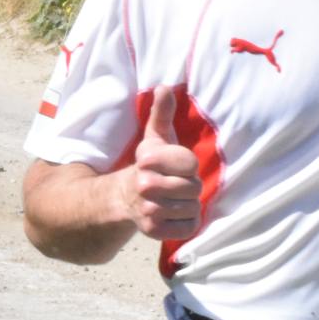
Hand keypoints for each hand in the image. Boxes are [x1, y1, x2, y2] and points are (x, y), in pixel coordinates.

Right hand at [125, 86, 201, 239]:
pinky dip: (186, 223)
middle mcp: (145, 185)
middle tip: (174, 184)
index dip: (188, 165)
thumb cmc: (150, 165)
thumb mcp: (155, 138)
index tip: (176, 165)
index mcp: (148, 160)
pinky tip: (173, 214)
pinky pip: (188, 228)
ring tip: (174, 199)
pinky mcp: (153, 231)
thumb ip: (161, 113)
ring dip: (188, 205)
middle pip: (193, 187)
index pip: (191, 164)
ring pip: (192, 208)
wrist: (125, 198)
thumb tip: (164, 87)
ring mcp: (148, 210)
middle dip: (188, 186)